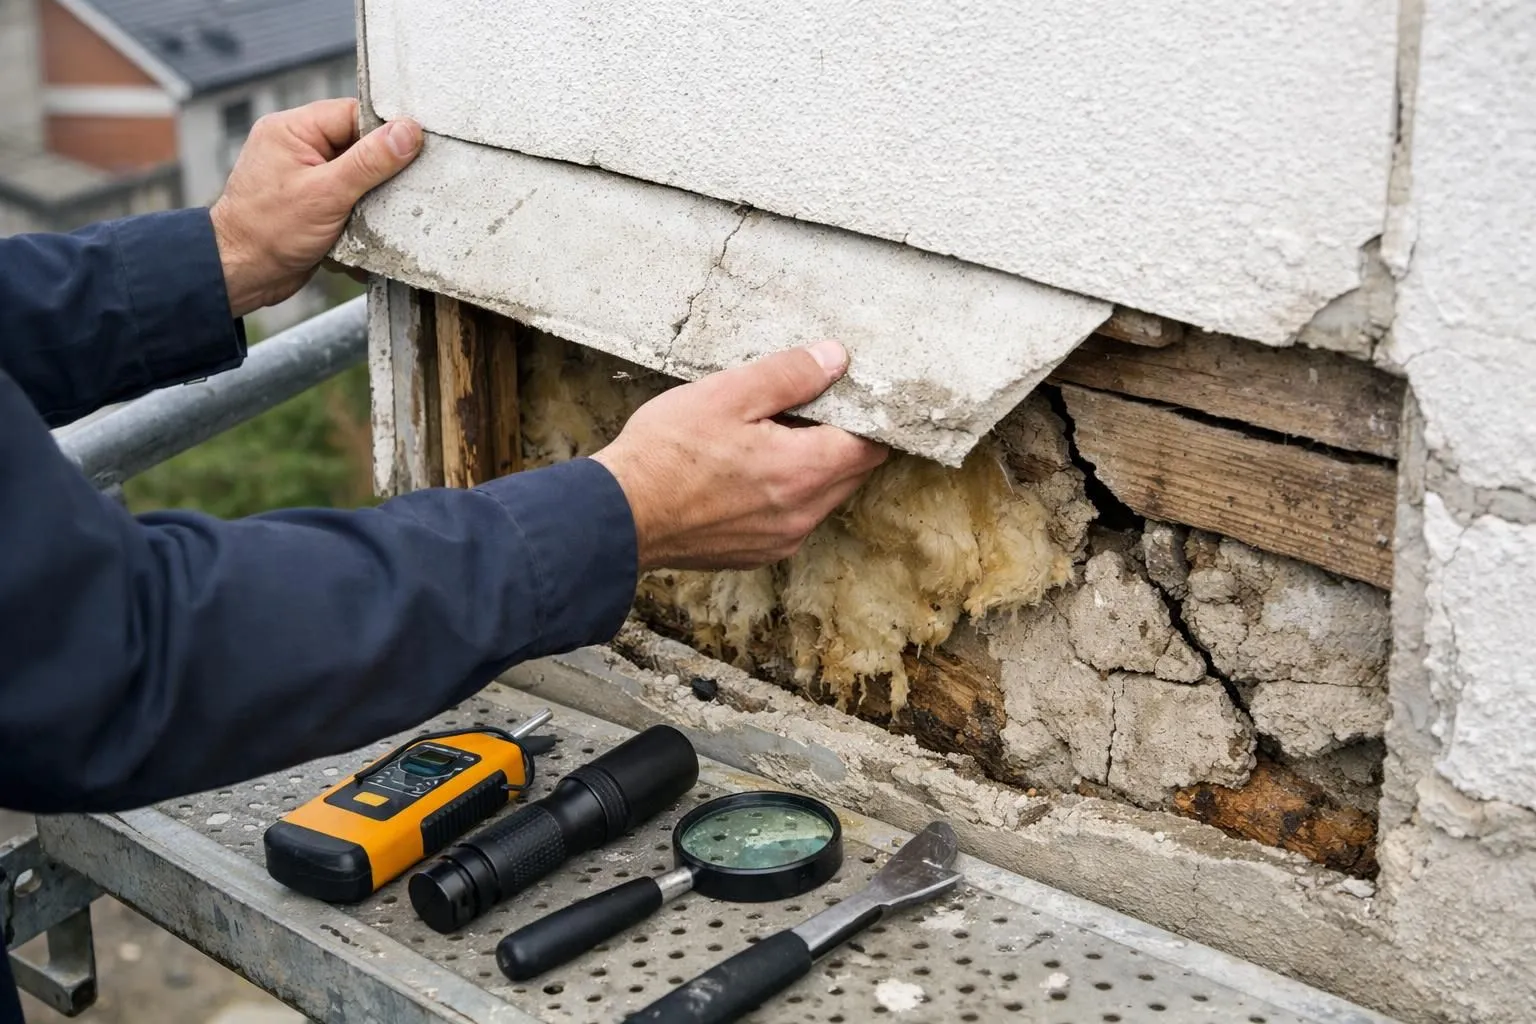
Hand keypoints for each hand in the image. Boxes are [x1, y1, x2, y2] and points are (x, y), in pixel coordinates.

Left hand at [209, 98, 422, 316]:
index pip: (353, 113)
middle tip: (393, 191)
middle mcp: (298, 146)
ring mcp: (305, 174)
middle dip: (378, 172)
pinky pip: (347, 197)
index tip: (413, 151)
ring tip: (369, 216)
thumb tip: (406, 132)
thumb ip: (369, 161)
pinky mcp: (312, 200)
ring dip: (369, 198)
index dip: (385, 132)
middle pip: (358, 144)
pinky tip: (357, 230)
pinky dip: (357, 215)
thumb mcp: (327, 193)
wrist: (242, 273)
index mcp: (293, 129)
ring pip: (356, 174)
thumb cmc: (268, 232)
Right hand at [592, 342, 888, 570]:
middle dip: (840, 441)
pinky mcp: (756, 553)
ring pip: (822, 498)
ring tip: (769, 439)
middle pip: (851, 474)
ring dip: (810, 469)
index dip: (866, 417)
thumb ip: (789, 375)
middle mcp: (802, 514)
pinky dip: (784, 495)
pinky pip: (791, 519)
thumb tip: (836, 359)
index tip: (847, 395)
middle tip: (804, 410)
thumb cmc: (666, 453)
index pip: (870, 446)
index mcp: (804, 471)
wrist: (617, 516)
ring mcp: (780, 540)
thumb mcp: (728, 394)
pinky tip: (746, 474)